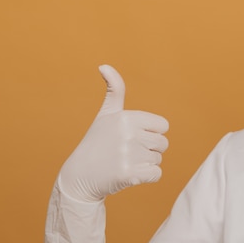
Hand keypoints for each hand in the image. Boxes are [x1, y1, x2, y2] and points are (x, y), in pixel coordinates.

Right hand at [58, 65, 169, 201]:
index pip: (163, 126)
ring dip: (145, 163)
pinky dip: (146, 177)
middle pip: (163, 144)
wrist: (80, 175)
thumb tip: (104, 65)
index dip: (151, 132)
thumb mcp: (105, 114)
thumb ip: (114, 90)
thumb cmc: (97, 141)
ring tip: (124, 161)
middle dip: (149, 149)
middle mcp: (129, 134)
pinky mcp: (129, 174)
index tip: (132, 136)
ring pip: (159, 159)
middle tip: (126, 151)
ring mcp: (129, 155)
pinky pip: (156, 175)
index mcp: (127, 117)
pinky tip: (128, 174)